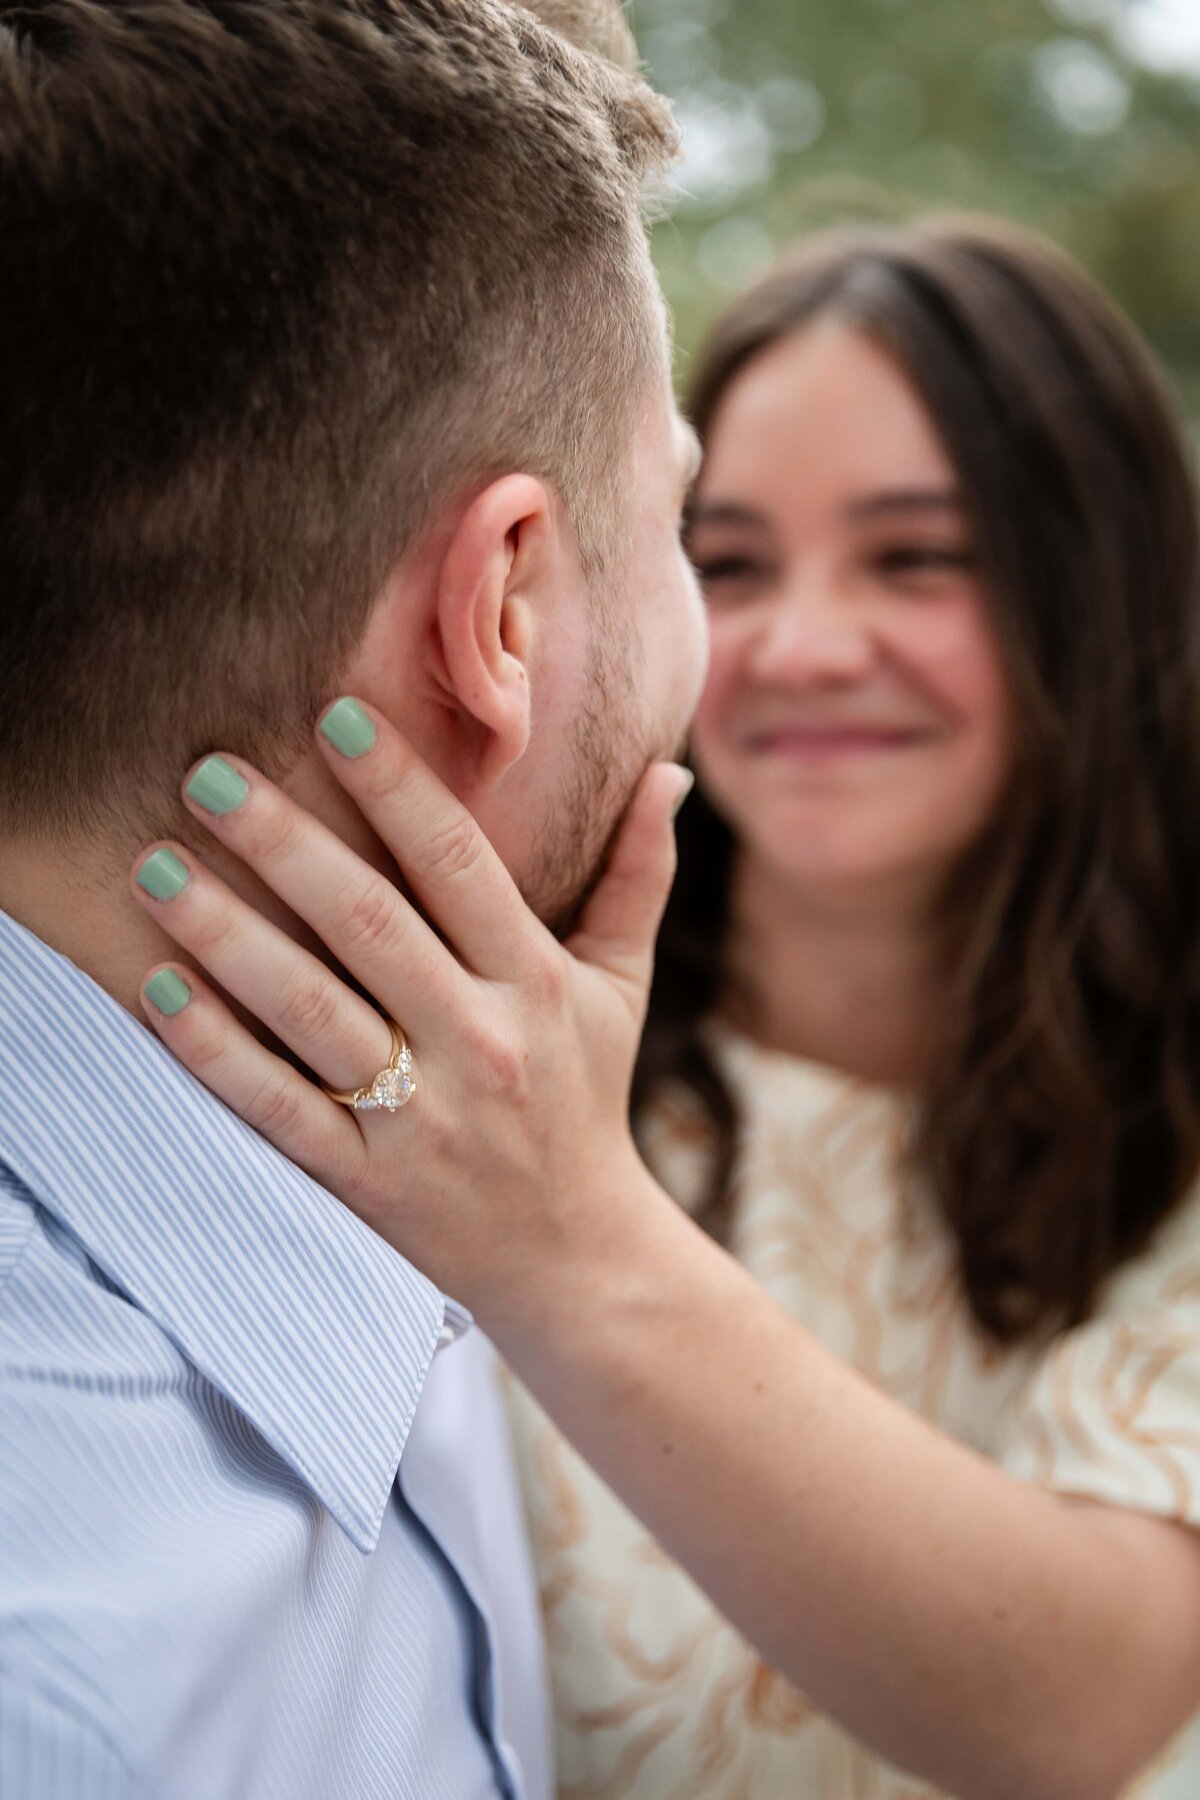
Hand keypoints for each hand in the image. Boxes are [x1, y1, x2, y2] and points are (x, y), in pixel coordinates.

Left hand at [131, 699, 691, 1319]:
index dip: (399, 787)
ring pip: (311, 1012)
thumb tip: (667, 771)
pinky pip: (281, 1110)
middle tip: (208, 773)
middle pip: (370, 925)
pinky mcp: (367, 1185)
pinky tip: (160, 992)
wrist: (578, 1260)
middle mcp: (481, 1044)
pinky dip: (218, 1054)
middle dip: (285, 843)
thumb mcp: (622, 988)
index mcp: (537, 984)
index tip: (334, 715)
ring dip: (228, 935)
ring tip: (156, 866)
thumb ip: (637, 877)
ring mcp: (420, 1120)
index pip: (461, 866)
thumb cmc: (587, 1099)